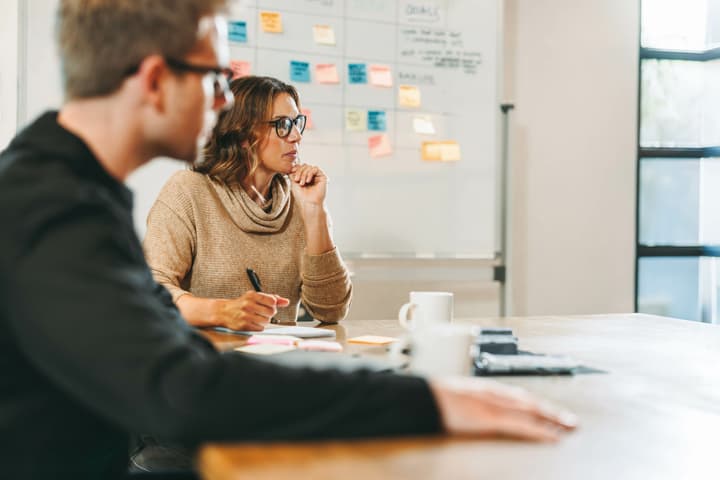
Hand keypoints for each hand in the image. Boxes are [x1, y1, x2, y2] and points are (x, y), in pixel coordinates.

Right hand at [213, 291, 289, 330]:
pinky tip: (253, 322)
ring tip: (257, 318)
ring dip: (264, 321)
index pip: (272, 301)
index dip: (273, 305)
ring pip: (266, 321)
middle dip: (269, 313)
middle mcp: (248, 305)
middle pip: (271, 312)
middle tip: (262, 312)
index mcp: (252, 295)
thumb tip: (286, 302)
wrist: (225, 312)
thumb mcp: (256, 297)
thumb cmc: (243, 304)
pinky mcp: (243, 325)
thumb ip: (272, 298)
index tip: (269, 305)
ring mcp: (245, 315)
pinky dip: (259, 326)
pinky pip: (260, 328)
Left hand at [290, 164, 326, 205]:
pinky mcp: (322, 177)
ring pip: (309, 167)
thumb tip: (291, 166)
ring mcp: (317, 176)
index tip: (292, 171)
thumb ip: (293, 174)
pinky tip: (308, 181)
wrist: (308, 203)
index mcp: (304, 177)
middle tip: (297, 180)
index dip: (296, 167)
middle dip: (299, 171)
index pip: (301, 167)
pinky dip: (310, 173)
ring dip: (304, 173)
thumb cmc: (301, 196)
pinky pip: (315, 169)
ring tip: (302, 183)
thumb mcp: (294, 182)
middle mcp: (311, 176)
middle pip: (304, 166)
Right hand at [429, 377, 577, 441]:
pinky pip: (522, 425)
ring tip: (569, 427)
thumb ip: (468, 405)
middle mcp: (492, 393)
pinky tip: (552, 437)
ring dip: (552, 419)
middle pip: (529, 401)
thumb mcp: (454, 399)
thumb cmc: (431, 400)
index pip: (518, 396)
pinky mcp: (490, 417)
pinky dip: (540, 430)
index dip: (537, 404)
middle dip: (551, 411)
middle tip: (570, 421)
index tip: (551, 411)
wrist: (419, 398)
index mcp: (484, 389)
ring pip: (531, 410)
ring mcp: (492, 404)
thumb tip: (472, 413)